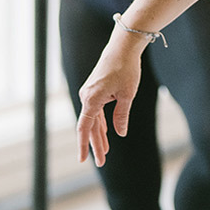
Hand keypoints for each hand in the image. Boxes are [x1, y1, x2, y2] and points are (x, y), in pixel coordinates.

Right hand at [75, 38, 145, 166]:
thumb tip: (120, 133)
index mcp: (92, 99)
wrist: (123, 47)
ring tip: (105, 152)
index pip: (85, 128)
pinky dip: (101, 123)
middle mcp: (87, 97)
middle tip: (101, 162)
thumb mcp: (127, 95)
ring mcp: (90, 93)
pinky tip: (105, 133)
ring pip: (93, 120)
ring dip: (99, 135)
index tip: (82, 160)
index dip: (83, 145)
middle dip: (95, 145)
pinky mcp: (95, 89)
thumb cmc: (126, 69)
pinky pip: (96, 111)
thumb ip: (121, 115)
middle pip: (89, 126)